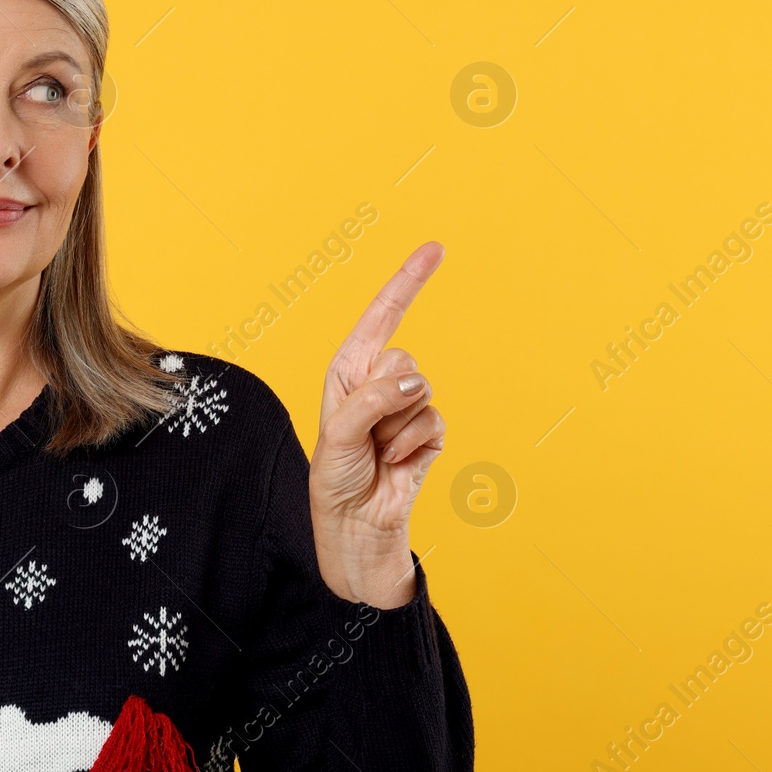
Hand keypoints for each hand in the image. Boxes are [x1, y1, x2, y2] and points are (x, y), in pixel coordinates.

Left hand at [309, 241, 445, 607]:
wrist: (355, 524)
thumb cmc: (335, 475)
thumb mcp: (338, 432)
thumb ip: (372, 399)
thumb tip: (415, 384)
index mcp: (350, 367)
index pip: (384, 314)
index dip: (409, 281)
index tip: (435, 248)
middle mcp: (380, 380)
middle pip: (403, 359)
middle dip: (382, 397)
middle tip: (365, 431)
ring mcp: (408, 406)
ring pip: (420, 392)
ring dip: (395, 427)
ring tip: (378, 451)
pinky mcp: (430, 433)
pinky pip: (434, 422)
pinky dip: (413, 446)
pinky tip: (396, 463)